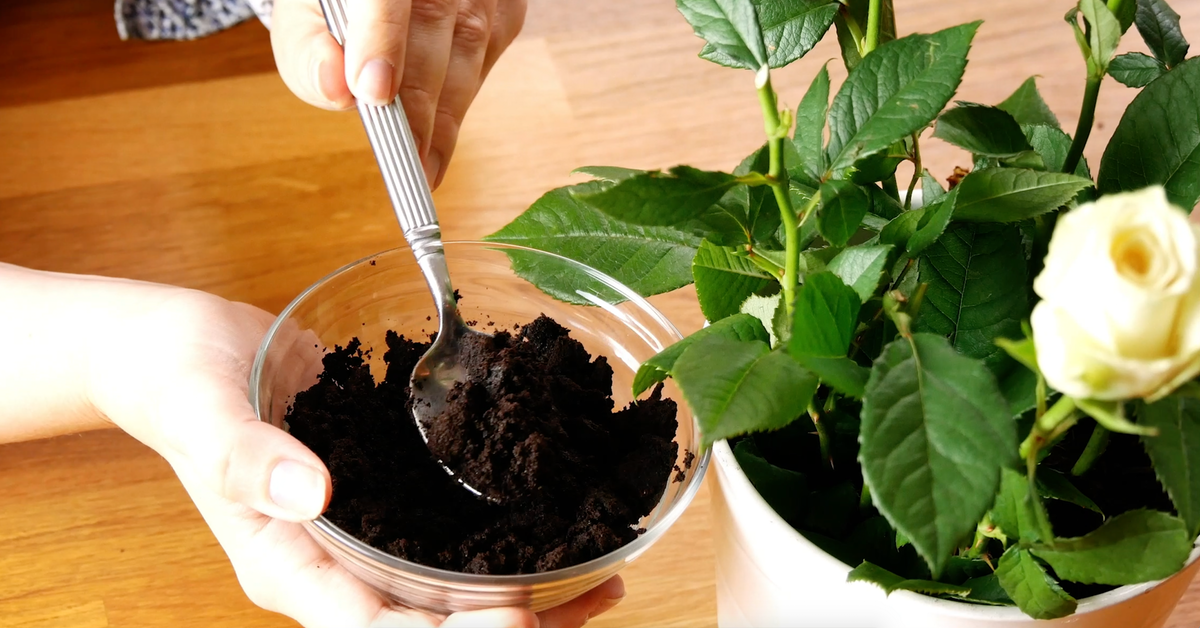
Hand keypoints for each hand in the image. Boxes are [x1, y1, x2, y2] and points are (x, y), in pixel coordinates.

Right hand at [85, 287, 623, 627]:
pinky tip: (562, 534)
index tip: (516, 619)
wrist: (191, 355)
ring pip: (449, 594)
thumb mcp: (204, 412)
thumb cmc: (187, 385)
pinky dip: (508, 546)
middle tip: (582, 599)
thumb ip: (246, 456)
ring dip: (523, 597)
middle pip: (426, 625)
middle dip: (502, 624)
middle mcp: (335, 567)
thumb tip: (310, 494)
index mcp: (288, 565)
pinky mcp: (390, 506)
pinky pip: (452, 542)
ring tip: (600, 585)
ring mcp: (365, 541)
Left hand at [270, 0, 527, 187]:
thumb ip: (307, 53)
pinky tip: (443, 128)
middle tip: (408, 161)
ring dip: (449, 112)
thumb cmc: (338, 6)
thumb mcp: (303, 21)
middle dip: (421, 101)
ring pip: (472, 42)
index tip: (377, 96)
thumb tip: (337, 90)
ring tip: (426, 166)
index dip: (384, 41)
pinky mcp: (503, 2)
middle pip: (435, 23)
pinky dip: (466, 93)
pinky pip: (492, 48)